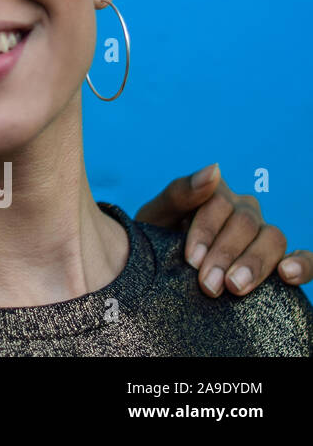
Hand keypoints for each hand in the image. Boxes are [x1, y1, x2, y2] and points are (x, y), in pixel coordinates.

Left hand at [134, 163, 311, 296]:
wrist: (158, 269)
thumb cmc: (156, 238)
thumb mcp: (156, 216)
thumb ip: (180, 192)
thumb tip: (214, 168)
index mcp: (214, 192)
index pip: (219, 203)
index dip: (206, 232)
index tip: (191, 260)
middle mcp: (243, 209)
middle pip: (246, 223)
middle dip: (225, 254)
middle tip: (208, 284)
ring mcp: (262, 233)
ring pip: (273, 238)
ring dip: (255, 263)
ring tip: (236, 287)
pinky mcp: (278, 260)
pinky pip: (305, 258)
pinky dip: (303, 265)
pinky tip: (287, 275)